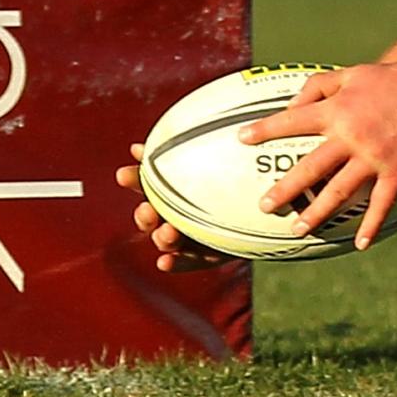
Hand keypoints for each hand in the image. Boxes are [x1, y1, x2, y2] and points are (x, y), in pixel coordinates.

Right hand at [116, 144, 231, 272]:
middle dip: (145, 214)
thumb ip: (197, 146)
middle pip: (152, 216)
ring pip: (167, 239)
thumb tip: (164, 134)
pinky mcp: (208, 255)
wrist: (272, 208)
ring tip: (166, 233)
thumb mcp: (225, 157)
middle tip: (148, 209)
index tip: (123, 174)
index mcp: (177, 192)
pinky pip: (190, 261)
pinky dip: (176, 262)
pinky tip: (164, 262)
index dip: (135, 179)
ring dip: (161, 237)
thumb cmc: (243, 176)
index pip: (150, 184)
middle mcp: (178, 214)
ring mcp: (191, 236)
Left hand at [239, 61, 396, 249]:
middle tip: (263, 206)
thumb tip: (293, 105)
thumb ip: (320, 86)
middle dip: (283, 189)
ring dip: (315, 213)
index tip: (241, 140)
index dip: (264, 130)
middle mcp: (351, 136)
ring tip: (297, 229)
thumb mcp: (356, 72)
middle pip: (308, 168)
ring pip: (338, 192)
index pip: (291, 121)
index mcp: (338, 109)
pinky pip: (381, 203)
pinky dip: (371, 225)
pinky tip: (359, 244)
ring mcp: (374, 157)